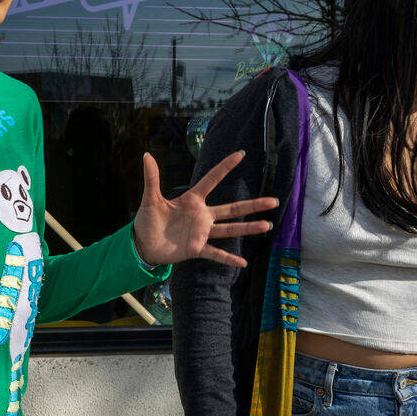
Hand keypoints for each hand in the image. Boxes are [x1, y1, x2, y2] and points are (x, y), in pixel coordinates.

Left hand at [132, 151, 278, 267]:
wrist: (143, 245)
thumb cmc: (147, 220)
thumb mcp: (149, 199)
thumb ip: (151, 178)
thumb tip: (146, 155)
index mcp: (192, 200)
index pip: (211, 180)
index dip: (225, 167)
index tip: (241, 154)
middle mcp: (202, 215)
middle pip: (232, 208)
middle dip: (253, 205)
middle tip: (273, 201)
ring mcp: (201, 233)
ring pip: (229, 229)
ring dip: (248, 228)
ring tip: (267, 225)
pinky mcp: (196, 248)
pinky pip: (215, 253)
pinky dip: (228, 258)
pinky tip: (243, 262)